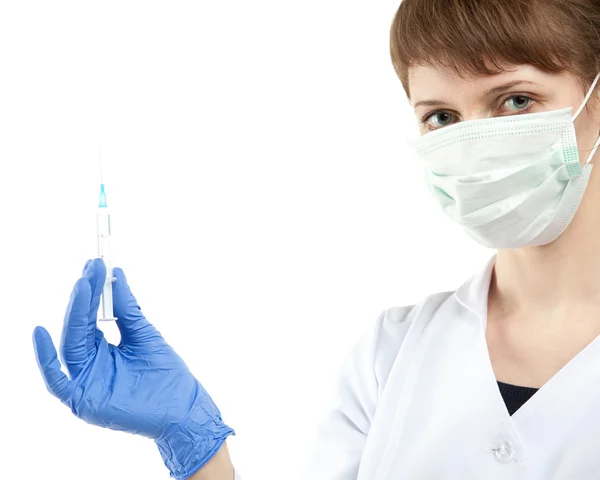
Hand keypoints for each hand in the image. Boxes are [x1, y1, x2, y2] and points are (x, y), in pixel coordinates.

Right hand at [32, 258, 234, 478]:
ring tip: (83, 286)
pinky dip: (45, 359)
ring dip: (75, 314)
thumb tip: (117, 274)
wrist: (183, 407)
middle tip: (91, 269)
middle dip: (84, 297)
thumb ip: (128, 308)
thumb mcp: (145, 333)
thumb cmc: (166, 374)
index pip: (91, 316)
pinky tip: (41, 332)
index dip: (92, 291)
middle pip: (79, 327)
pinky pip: (56, 381)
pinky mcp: (84, 400)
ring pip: (70, 344)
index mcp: (105, 348)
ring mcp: (86, 381)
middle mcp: (91, 363)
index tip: (95, 264)